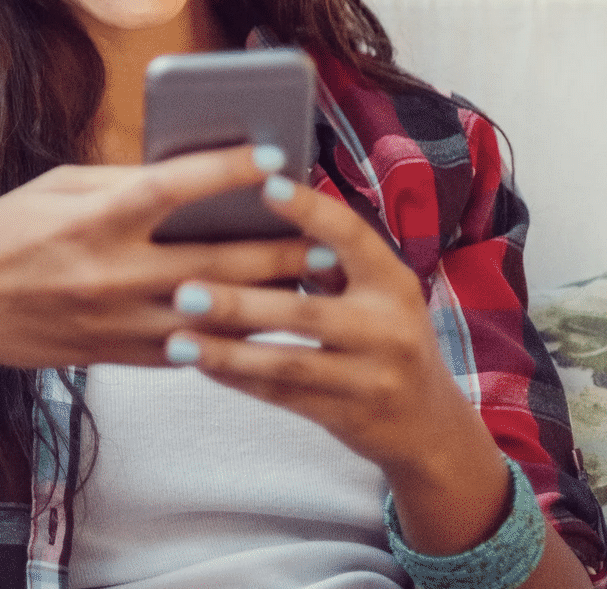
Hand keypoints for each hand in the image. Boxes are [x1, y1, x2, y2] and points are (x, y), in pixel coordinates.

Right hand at [0, 146, 315, 369]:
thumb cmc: (9, 231)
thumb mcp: (59, 187)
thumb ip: (124, 181)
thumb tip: (188, 172)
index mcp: (96, 219)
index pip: (173, 188)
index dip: (228, 171)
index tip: (275, 158)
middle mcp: (112, 271)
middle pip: (215, 260)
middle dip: (278, 249)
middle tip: (326, 238)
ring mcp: (119, 320)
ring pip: (214, 313)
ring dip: (269, 298)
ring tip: (310, 282)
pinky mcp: (119, 354)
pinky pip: (190, 347)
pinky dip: (231, 332)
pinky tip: (263, 319)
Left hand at [161, 174, 487, 478]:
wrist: (429, 423)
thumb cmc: (384, 334)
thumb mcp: (377, 292)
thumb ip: (330, 258)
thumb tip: (259, 198)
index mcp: (393, 283)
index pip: (351, 237)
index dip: (310, 210)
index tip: (263, 184)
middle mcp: (389, 329)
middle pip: (306, 313)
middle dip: (241, 303)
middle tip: (183, 289)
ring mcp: (370, 378)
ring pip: (287, 364)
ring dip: (227, 351)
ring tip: (177, 339)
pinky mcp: (347, 416)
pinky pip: (281, 397)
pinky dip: (236, 379)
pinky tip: (198, 363)